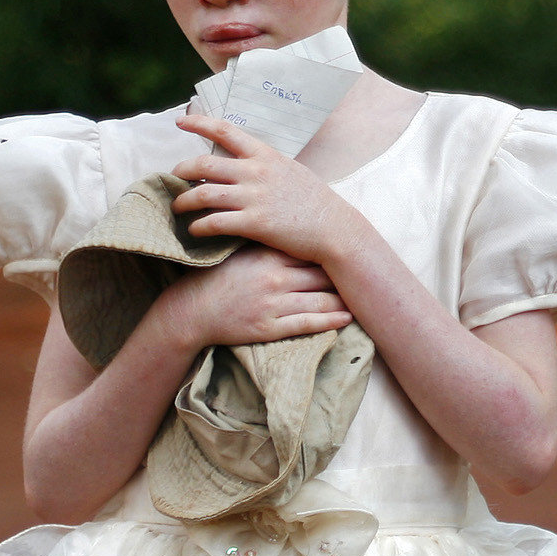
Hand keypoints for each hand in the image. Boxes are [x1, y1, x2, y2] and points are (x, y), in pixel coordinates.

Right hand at [158, 244, 353, 350]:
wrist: (193, 310)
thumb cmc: (217, 277)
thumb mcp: (241, 250)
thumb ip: (266, 240)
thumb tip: (292, 228)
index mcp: (267, 255)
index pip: (309, 250)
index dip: (331, 251)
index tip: (349, 249)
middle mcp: (274, 277)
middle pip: (320, 274)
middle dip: (342, 274)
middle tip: (363, 272)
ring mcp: (273, 304)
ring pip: (320, 299)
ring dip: (343, 298)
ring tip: (360, 296)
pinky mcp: (270, 328)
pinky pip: (308, 323)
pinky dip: (331, 320)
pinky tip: (347, 317)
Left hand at [169, 114, 354, 262]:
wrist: (335, 229)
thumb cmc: (313, 202)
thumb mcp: (289, 170)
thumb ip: (264, 164)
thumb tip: (243, 161)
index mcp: (264, 155)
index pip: (225, 130)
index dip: (198, 123)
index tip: (180, 122)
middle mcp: (256, 172)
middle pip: (203, 164)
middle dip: (181, 170)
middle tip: (173, 178)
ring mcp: (254, 198)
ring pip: (202, 194)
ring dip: (183, 201)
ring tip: (177, 207)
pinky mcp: (254, 224)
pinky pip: (214, 222)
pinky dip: (197, 226)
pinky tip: (193, 230)